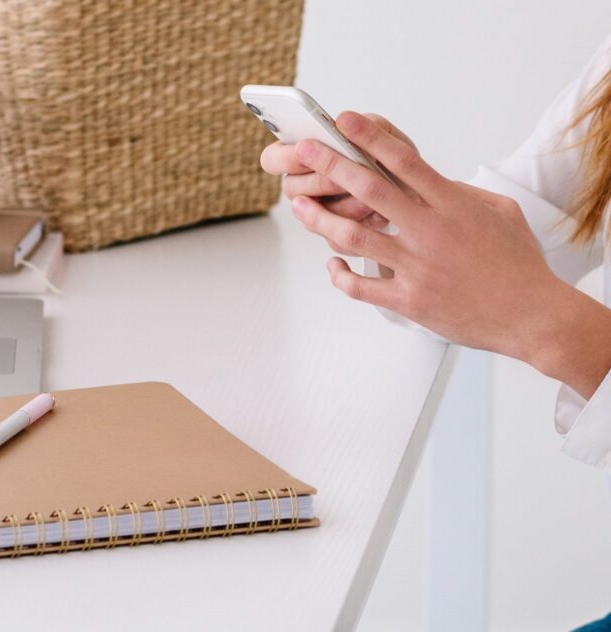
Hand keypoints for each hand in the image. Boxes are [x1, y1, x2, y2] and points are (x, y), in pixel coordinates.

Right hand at [260, 113, 415, 230]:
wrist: (426, 205)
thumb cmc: (401, 167)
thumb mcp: (392, 140)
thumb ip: (370, 128)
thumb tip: (343, 121)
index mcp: (306, 157)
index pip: (273, 158)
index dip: (285, 156)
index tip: (305, 148)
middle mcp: (306, 186)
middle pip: (291, 188)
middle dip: (321, 181)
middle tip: (342, 176)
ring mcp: (319, 214)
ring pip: (313, 218)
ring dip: (344, 206)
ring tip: (372, 199)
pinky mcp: (336, 240)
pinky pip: (335, 241)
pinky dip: (360, 228)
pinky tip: (379, 216)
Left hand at [289, 111, 610, 397]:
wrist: (532, 315)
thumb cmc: (518, 263)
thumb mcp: (499, 213)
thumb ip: (461, 193)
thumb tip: (431, 181)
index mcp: (452, 204)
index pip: (404, 161)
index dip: (370, 137)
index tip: (345, 120)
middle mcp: (429, 231)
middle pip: (368, 191)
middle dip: (331, 166)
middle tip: (303, 150)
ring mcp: (416, 267)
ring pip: (353, 237)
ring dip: (320, 219)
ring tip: (299, 205)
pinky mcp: (408, 300)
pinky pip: (361, 286)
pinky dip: (340, 275)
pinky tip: (332, 265)